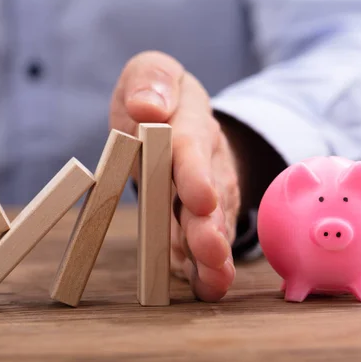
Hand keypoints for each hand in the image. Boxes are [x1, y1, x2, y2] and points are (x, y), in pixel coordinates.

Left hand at [110, 51, 241, 301]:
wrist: (178, 121)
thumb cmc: (159, 98)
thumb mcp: (150, 73)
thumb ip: (150, 80)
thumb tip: (146, 106)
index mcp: (189, 122)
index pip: (192, 145)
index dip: (195, 173)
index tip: (199, 198)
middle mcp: (206, 161)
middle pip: (209, 194)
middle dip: (208, 224)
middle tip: (209, 250)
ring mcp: (207, 193)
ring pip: (212, 224)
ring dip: (213, 254)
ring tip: (214, 281)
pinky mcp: (200, 217)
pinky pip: (203, 242)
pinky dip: (204, 267)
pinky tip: (206, 288)